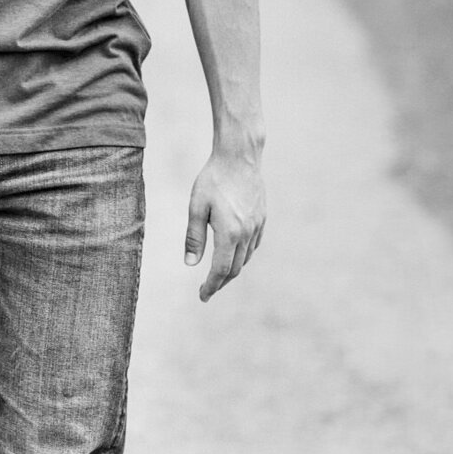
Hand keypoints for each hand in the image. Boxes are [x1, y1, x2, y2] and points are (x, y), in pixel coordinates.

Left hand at [184, 150, 265, 301]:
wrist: (239, 157)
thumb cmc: (213, 179)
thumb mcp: (196, 207)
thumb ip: (194, 237)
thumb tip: (190, 264)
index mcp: (229, 233)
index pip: (220, 270)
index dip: (211, 286)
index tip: (202, 296)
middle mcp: (246, 233)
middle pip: (234, 269)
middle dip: (220, 283)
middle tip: (207, 290)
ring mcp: (257, 226)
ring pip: (245, 258)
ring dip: (231, 270)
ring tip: (218, 275)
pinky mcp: (262, 219)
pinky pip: (253, 246)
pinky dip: (242, 256)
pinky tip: (233, 255)